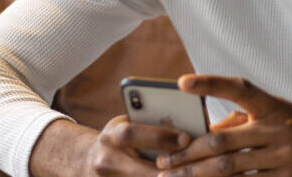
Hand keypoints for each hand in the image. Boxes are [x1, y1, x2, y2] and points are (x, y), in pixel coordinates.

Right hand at [30, 111, 248, 176]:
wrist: (84, 162)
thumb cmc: (119, 138)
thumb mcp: (129, 123)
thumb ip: (153, 123)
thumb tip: (192, 119)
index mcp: (111, 137)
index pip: (131, 135)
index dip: (159, 136)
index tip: (186, 137)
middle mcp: (107, 163)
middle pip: (144, 171)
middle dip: (176, 169)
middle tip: (206, 166)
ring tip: (207, 175)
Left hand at [156, 74, 291, 176]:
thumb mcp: (280, 117)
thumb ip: (244, 121)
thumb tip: (205, 132)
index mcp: (275, 108)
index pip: (240, 89)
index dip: (211, 84)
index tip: (182, 82)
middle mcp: (279, 131)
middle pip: (223, 141)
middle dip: (188, 153)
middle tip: (164, 161)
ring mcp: (284, 160)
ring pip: (229, 169)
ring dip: (196, 176)